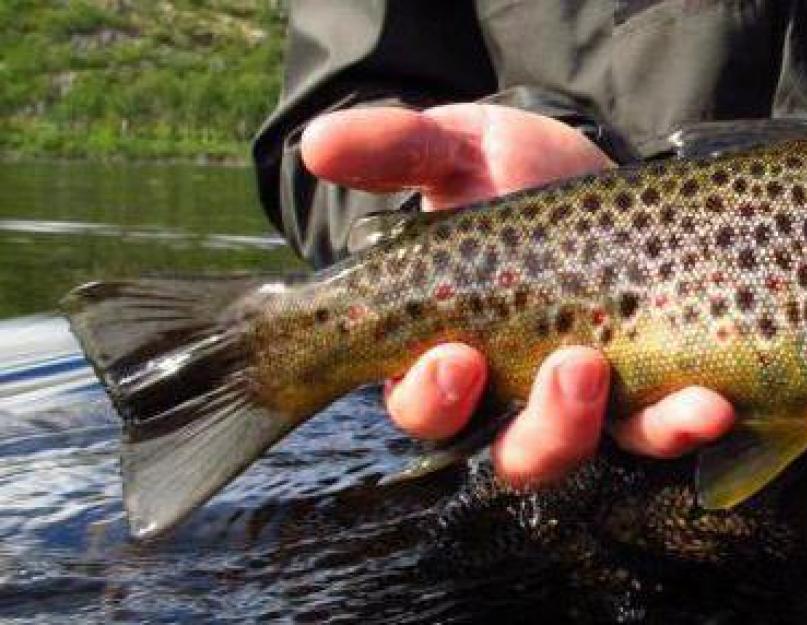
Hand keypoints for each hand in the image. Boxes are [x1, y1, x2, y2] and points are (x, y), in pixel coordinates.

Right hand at [302, 103, 735, 487]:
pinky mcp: (637, 390)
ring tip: (599, 369)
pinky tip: (702, 403)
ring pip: (563, 451)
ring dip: (580, 429)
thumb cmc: (506, 170)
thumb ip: (392, 151)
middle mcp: (499, 389)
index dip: (428, 395)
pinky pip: (649, 432)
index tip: (451, 354)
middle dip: (520, 424)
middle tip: (556, 367)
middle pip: (493, 448)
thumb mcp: (451, 149)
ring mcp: (569, 398)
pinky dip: (674, 427)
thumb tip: (315, 145)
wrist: (591, 172)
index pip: (418, 402)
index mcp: (439, 347)